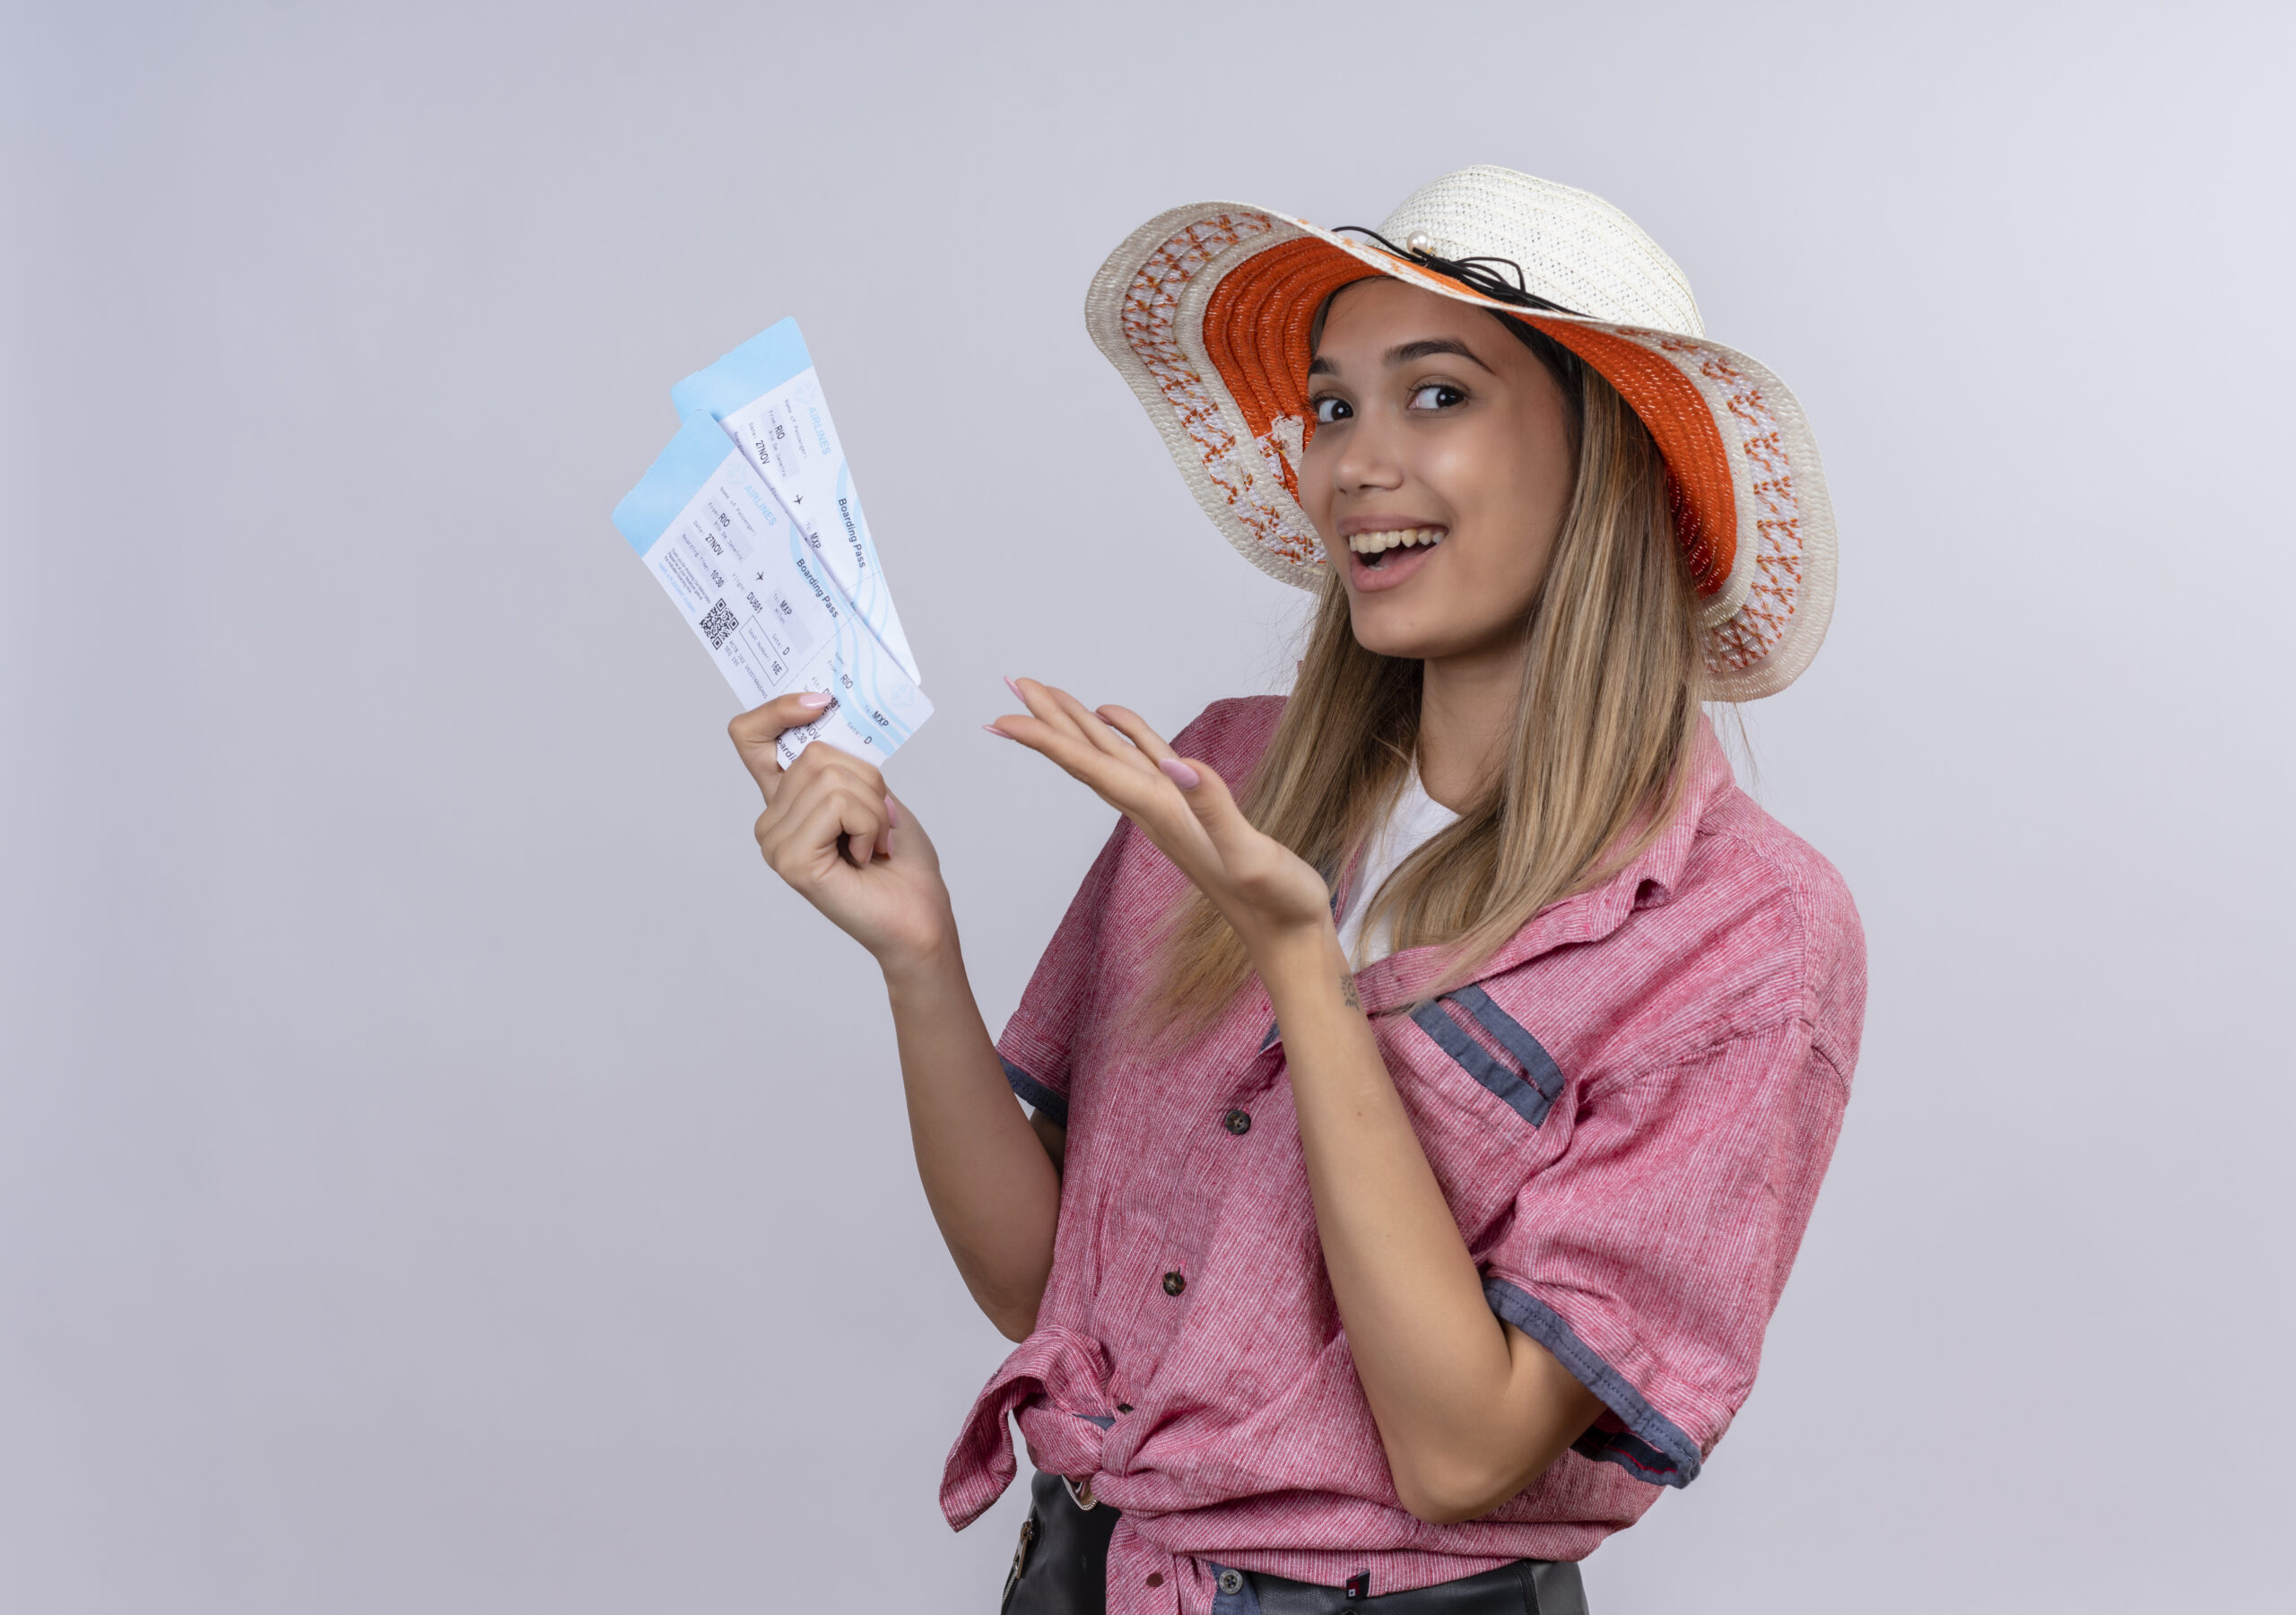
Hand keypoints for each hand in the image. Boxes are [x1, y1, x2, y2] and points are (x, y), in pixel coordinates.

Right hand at [729, 692, 954, 973]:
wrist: (919, 917)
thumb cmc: (901, 861)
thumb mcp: (873, 793)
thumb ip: (842, 761)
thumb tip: (829, 712)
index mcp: (786, 798)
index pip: (750, 736)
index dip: (778, 709)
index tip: (821, 701)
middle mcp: (771, 819)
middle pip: (814, 753)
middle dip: (867, 778)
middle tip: (879, 820)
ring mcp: (775, 841)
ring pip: (830, 777)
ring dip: (872, 807)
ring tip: (874, 842)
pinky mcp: (791, 860)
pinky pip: (837, 806)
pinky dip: (868, 825)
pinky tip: (865, 856)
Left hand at [987, 679, 1333, 955]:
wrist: (1288, 936)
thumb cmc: (1275, 902)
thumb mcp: (1251, 856)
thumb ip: (1215, 808)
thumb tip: (1178, 764)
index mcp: (1162, 812)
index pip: (1091, 767)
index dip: (1046, 740)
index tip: (1002, 717)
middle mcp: (1155, 810)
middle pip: (1087, 758)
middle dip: (1049, 721)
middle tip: (1013, 683)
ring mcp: (1170, 809)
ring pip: (1111, 756)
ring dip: (1076, 725)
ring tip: (1048, 693)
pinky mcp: (1190, 810)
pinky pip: (1145, 761)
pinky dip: (1126, 735)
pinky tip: (1112, 718)